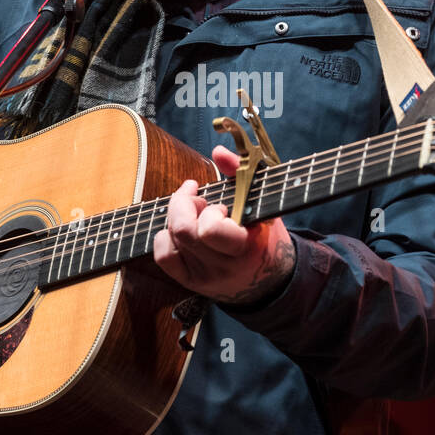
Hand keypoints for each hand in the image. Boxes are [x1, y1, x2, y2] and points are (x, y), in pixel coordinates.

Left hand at [152, 145, 295, 306]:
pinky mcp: (191, 282)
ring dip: (178, 217)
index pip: (210, 230)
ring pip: (172, 238)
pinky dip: (165, 236)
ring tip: (196, 213)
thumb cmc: (266, 232)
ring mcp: (205, 277)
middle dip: (184, 205)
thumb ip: (242, 172)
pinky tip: (180, 230)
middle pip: (183, 230)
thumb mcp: (262, 201)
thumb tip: (218, 151)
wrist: (270, 279)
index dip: (209, 211)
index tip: (220, 204)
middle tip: (198, 199)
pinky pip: (164, 256)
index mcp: (246, 247)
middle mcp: (224, 266)